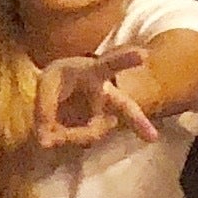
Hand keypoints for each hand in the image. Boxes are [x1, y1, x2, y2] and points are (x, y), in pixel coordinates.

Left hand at [35, 45, 162, 156]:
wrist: (65, 86)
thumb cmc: (61, 76)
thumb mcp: (46, 83)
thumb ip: (44, 109)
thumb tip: (45, 141)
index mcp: (93, 72)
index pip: (110, 65)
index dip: (126, 60)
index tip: (143, 55)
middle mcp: (105, 94)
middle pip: (124, 107)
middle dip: (138, 122)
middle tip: (153, 138)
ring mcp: (104, 114)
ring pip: (91, 132)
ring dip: (68, 135)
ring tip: (48, 130)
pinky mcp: (97, 129)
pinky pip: (82, 140)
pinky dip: (64, 139)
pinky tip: (56, 132)